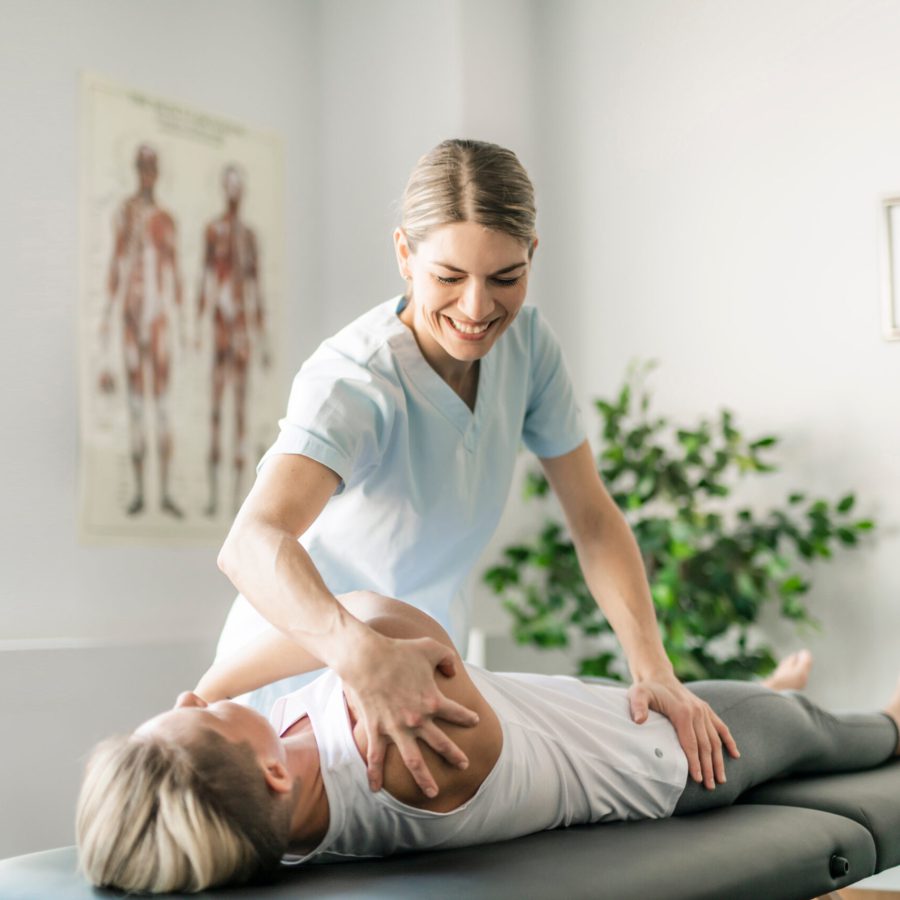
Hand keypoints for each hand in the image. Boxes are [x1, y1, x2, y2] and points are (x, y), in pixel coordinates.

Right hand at [339, 632, 479, 797]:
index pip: (456, 712)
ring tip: (433, 792)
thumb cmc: (399, 651)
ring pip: (414, 761)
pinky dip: (375, 775)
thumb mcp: (430, 647)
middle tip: (464, 764)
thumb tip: (453, 670)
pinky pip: (377, 757)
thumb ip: (447, 657)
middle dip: (454, 755)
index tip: (475, 721)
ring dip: (424, 779)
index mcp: (433, 700)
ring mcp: (396, 728)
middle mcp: (418, 719)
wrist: (367, 658)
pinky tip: (376, 789)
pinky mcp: (376, 730)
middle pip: (441, 743)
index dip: (467, 717)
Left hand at [627, 672, 739, 789]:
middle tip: (710, 787)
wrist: (658, 676)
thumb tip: (639, 721)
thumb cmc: (646, 689)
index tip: (698, 779)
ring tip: (721, 779)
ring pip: (715, 740)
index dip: (695, 762)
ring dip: (719, 760)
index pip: (691, 743)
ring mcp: (703, 710)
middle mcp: (697, 711)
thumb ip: (637, 707)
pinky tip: (735, 755)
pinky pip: (721, 727)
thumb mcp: (637, 695)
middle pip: (705, 745)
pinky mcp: (706, 710)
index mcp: (682, 711)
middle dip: (708, 767)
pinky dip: (729, 741)